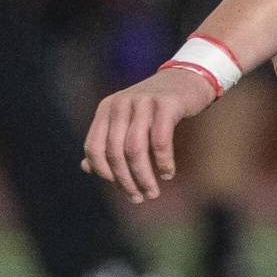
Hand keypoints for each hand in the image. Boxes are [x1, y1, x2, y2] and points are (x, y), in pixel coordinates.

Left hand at [82, 67, 215, 202]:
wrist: (189, 78)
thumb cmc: (157, 105)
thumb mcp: (129, 120)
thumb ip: (108, 141)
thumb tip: (86, 168)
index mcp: (107, 108)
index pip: (94, 148)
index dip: (104, 173)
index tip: (120, 188)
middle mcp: (121, 103)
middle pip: (115, 152)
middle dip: (126, 180)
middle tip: (140, 198)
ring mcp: (143, 101)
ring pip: (135, 149)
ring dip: (144, 176)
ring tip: (153, 192)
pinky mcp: (166, 103)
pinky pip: (160, 140)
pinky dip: (163, 161)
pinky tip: (168, 173)